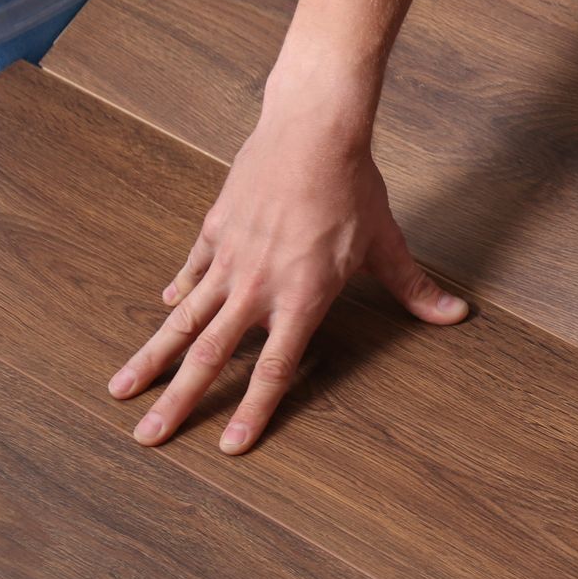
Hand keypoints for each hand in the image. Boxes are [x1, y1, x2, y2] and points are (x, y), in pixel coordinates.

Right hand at [107, 79, 466, 452]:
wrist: (312, 131)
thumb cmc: (353, 190)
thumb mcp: (387, 245)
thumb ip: (415, 289)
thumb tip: (456, 315)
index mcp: (302, 298)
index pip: (275, 369)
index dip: (253, 411)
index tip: (228, 446)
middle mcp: (258, 287)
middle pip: (210, 356)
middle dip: (177, 401)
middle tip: (146, 438)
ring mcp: (230, 259)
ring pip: (182, 320)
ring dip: (150, 358)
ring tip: (120, 391)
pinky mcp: (214, 229)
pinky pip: (191, 272)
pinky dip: (178, 295)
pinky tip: (163, 314)